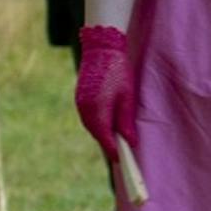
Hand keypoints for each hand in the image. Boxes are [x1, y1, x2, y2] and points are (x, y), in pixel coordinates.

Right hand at [74, 25, 135, 165]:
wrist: (101, 49)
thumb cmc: (118, 71)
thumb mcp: (127, 97)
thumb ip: (126, 121)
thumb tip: (131, 142)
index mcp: (97, 109)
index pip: (104, 138)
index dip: (113, 150)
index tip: (122, 160)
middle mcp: (84, 109)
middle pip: (97, 134)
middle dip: (108, 144)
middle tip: (122, 155)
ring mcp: (80, 104)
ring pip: (92, 127)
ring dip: (103, 134)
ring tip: (117, 142)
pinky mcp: (79, 100)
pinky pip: (88, 118)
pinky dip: (98, 125)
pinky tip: (108, 126)